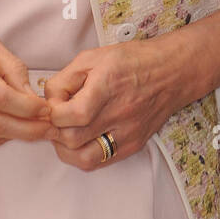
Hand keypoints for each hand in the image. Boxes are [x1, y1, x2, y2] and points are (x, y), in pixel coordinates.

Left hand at [43, 38, 185, 169]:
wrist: (171, 72)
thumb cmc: (132, 60)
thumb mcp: (93, 57)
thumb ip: (65, 78)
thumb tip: (48, 101)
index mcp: (107, 85)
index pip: (71, 114)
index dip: (53, 112)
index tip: (55, 105)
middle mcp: (119, 112)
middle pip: (73, 138)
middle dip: (57, 130)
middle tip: (58, 118)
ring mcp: (128, 132)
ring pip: (84, 158)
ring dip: (67, 148)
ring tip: (67, 131)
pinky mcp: (133, 144)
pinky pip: (101, 161)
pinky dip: (84, 155)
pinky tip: (82, 140)